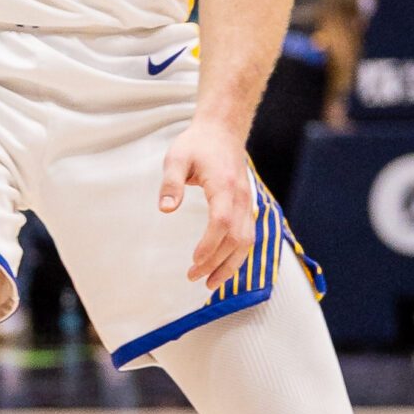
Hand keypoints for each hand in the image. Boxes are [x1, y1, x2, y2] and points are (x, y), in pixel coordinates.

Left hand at [159, 118, 256, 289]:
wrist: (224, 131)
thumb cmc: (198, 144)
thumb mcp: (176, 158)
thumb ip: (171, 183)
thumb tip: (166, 209)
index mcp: (225, 186)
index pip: (222, 221)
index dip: (210, 244)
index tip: (194, 260)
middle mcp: (241, 198)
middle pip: (237, 238)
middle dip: (218, 263)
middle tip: (194, 278)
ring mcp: (247, 203)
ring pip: (247, 241)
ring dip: (231, 265)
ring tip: (211, 283)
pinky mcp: (246, 207)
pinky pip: (248, 236)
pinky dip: (237, 256)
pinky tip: (223, 267)